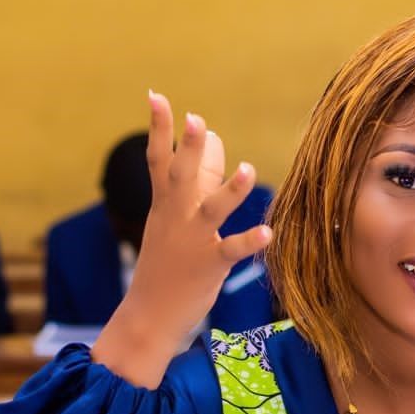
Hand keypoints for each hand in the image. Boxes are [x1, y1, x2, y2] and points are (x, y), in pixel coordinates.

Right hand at [92, 91, 271, 386]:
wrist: (148, 317)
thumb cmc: (165, 266)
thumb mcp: (172, 223)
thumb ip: (194, 185)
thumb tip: (215, 145)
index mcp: (164, 206)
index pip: (158, 160)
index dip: (158, 128)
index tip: (156, 96)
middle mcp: (176, 218)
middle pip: (181, 177)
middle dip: (190, 149)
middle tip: (197, 119)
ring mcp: (192, 241)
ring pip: (211, 210)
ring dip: (230, 191)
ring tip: (247, 170)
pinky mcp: (209, 266)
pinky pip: (230, 251)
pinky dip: (248, 241)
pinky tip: (267, 233)